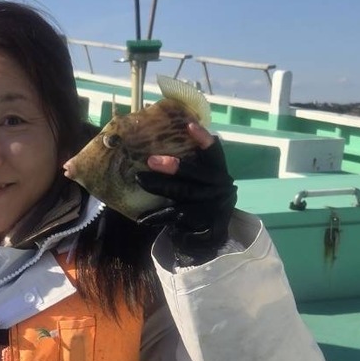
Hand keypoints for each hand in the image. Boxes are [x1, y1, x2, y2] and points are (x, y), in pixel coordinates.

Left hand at [134, 123, 236, 264]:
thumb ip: (190, 163)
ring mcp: (212, 205)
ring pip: (185, 193)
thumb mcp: (201, 179)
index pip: (214, 152)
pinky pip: (177, 216)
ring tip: (140, 179)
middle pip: (196, 174)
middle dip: (174, 166)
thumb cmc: (200, 198)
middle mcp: (219, 187)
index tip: (189, 126)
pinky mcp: (203, 223)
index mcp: (218, 171)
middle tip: (150, 160)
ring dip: (160, 186)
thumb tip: (156, 143)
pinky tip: (143, 217)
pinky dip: (158, 216)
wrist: (212, 234)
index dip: (204, 140)